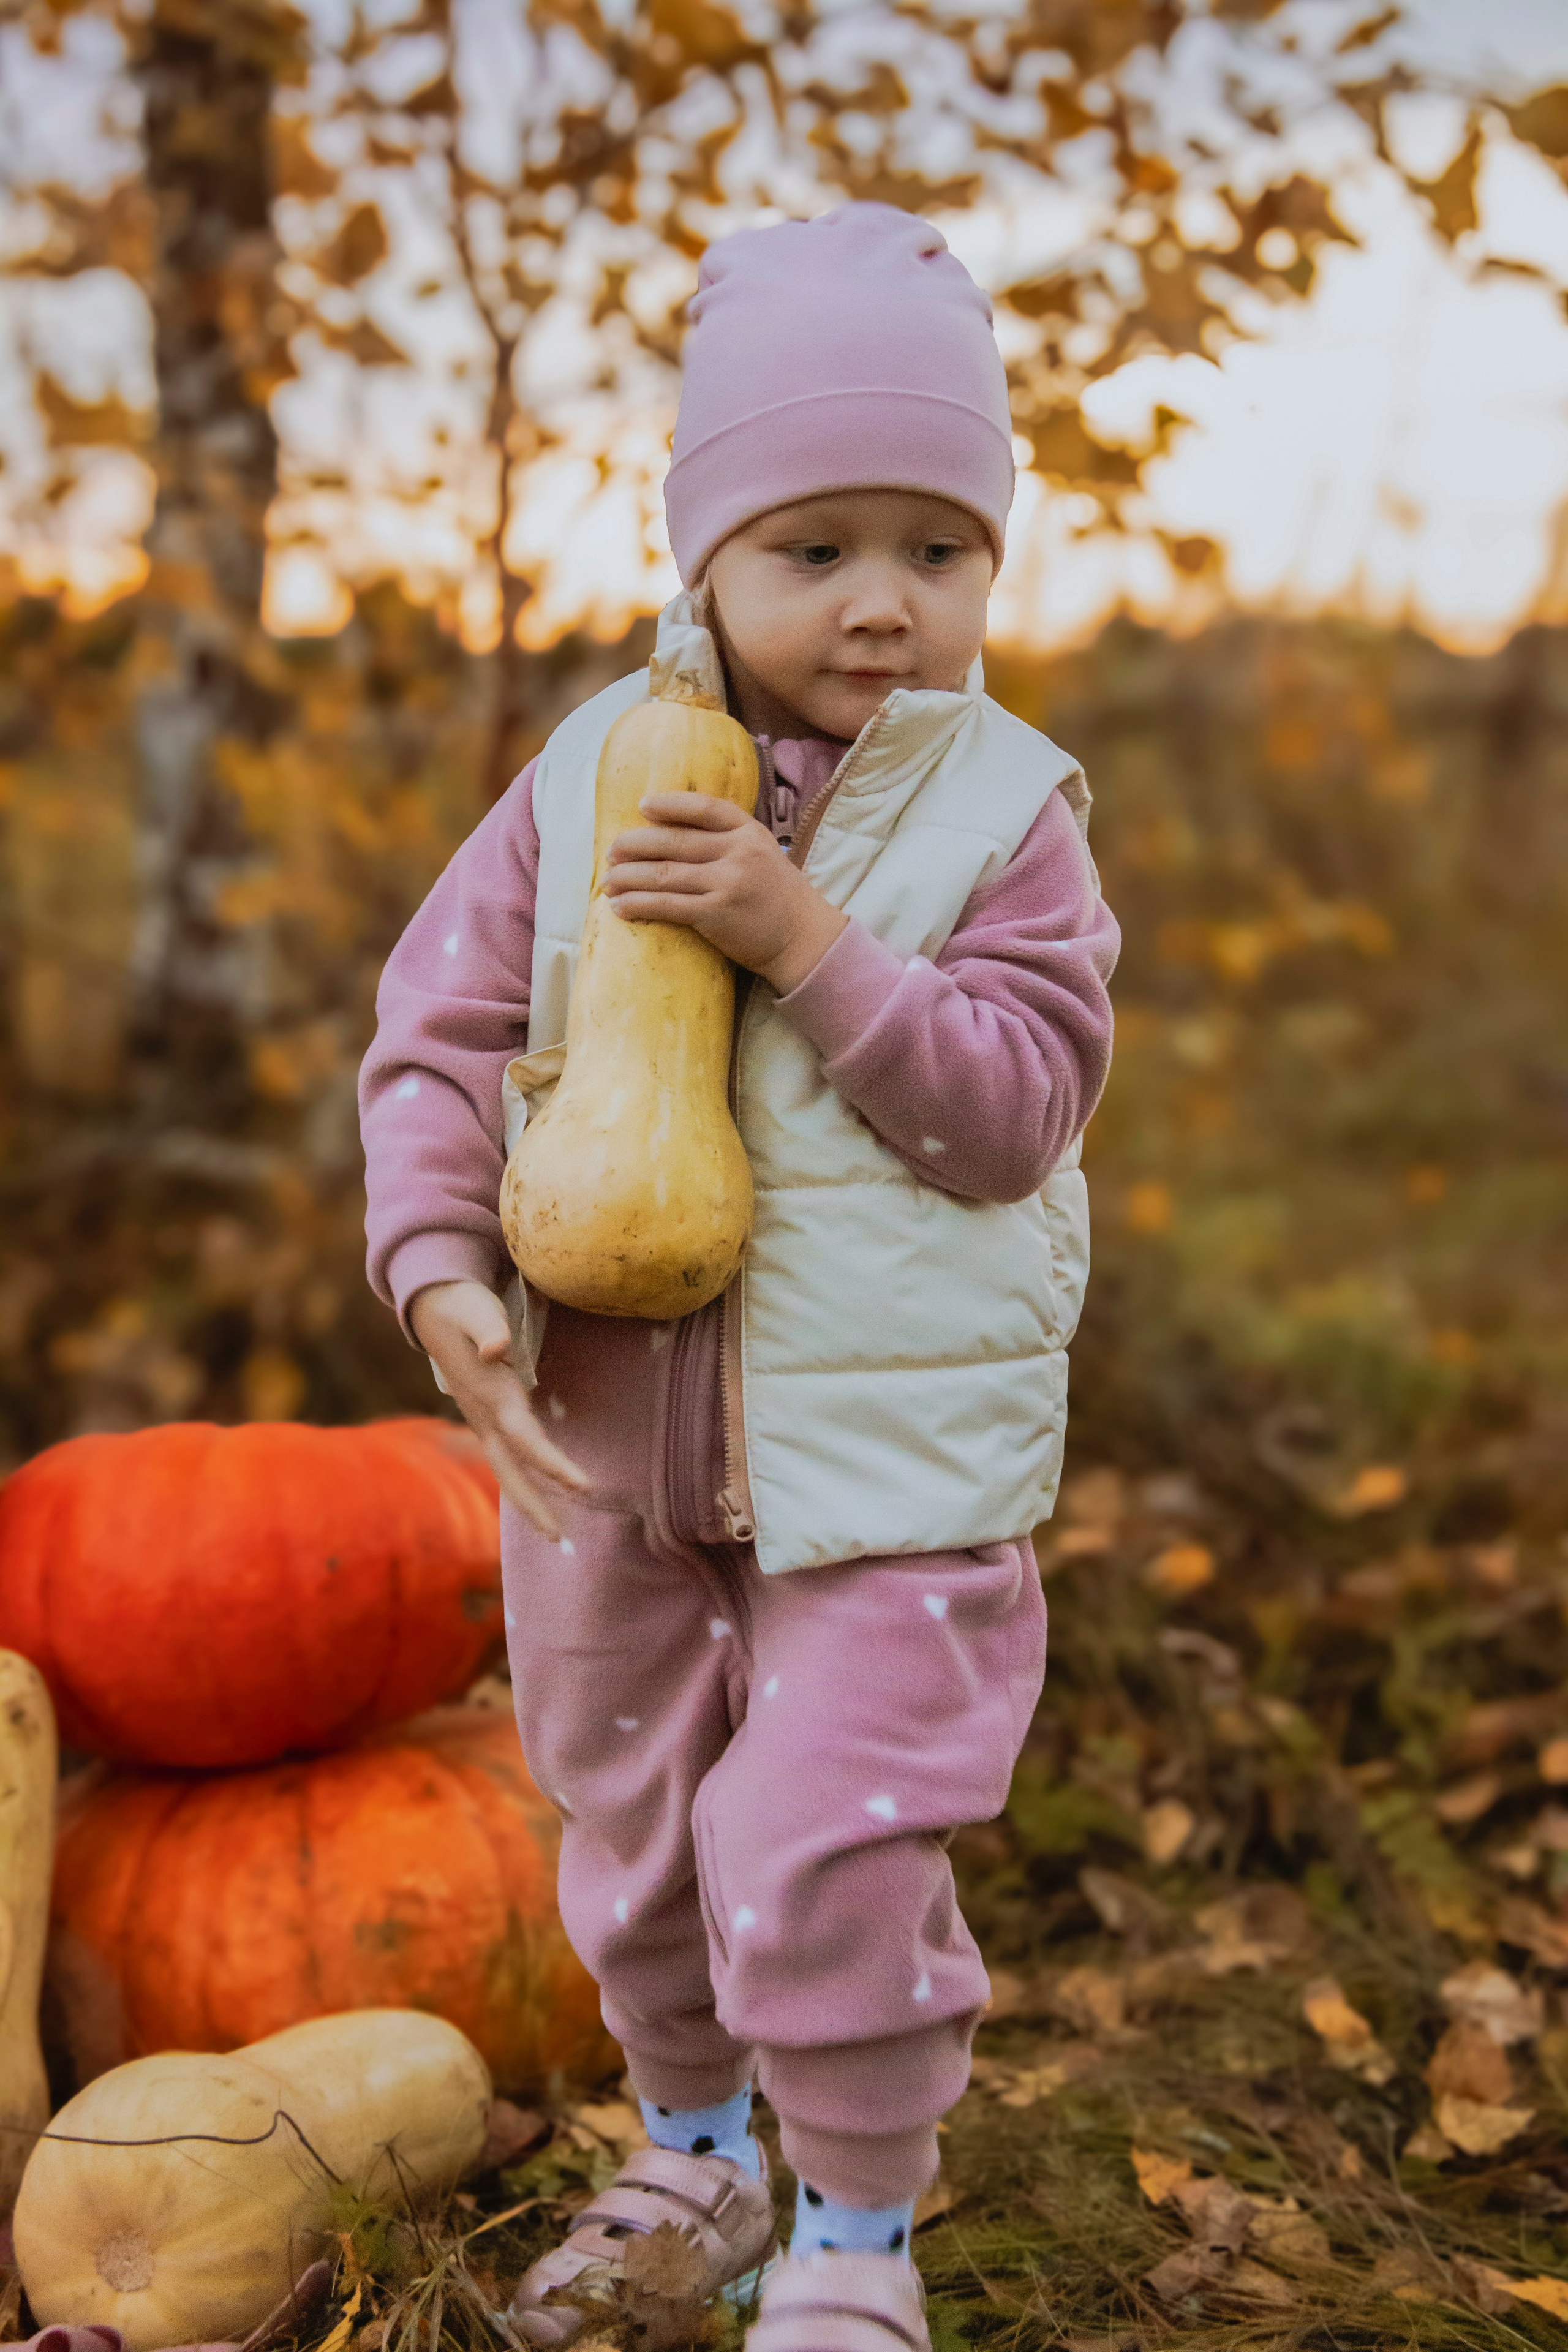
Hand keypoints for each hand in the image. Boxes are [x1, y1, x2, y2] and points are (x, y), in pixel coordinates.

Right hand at [408, 1280, 590, 1539]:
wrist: (432, 1308)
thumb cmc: (462, 1306)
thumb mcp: (475, 1309)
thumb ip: (488, 1328)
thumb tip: (496, 1348)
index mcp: (490, 1396)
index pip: (524, 1439)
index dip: (552, 1463)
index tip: (583, 1486)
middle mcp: (485, 1417)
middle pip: (511, 1472)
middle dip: (535, 1508)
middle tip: (561, 1544)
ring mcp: (483, 1421)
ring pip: (509, 1470)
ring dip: (533, 1501)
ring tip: (558, 1534)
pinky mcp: (488, 1416)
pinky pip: (512, 1456)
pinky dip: (531, 1478)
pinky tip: (547, 1492)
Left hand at [601, 794, 847, 993]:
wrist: (803, 939)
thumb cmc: (777, 897)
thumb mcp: (762, 855)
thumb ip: (729, 841)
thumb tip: (675, 832)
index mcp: (749, 832)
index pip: (704, 808)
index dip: (670, 804)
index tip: (642, 806)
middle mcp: (738, 853)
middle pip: (674, 841)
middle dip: (634, 844)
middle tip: (612, 851)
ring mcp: (727, 883)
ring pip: (664, 874)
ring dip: (628, 877)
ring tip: (607, 882)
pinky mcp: (716, 915)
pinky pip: (666, 906)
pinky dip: (638, 905)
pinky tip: (619, 907)